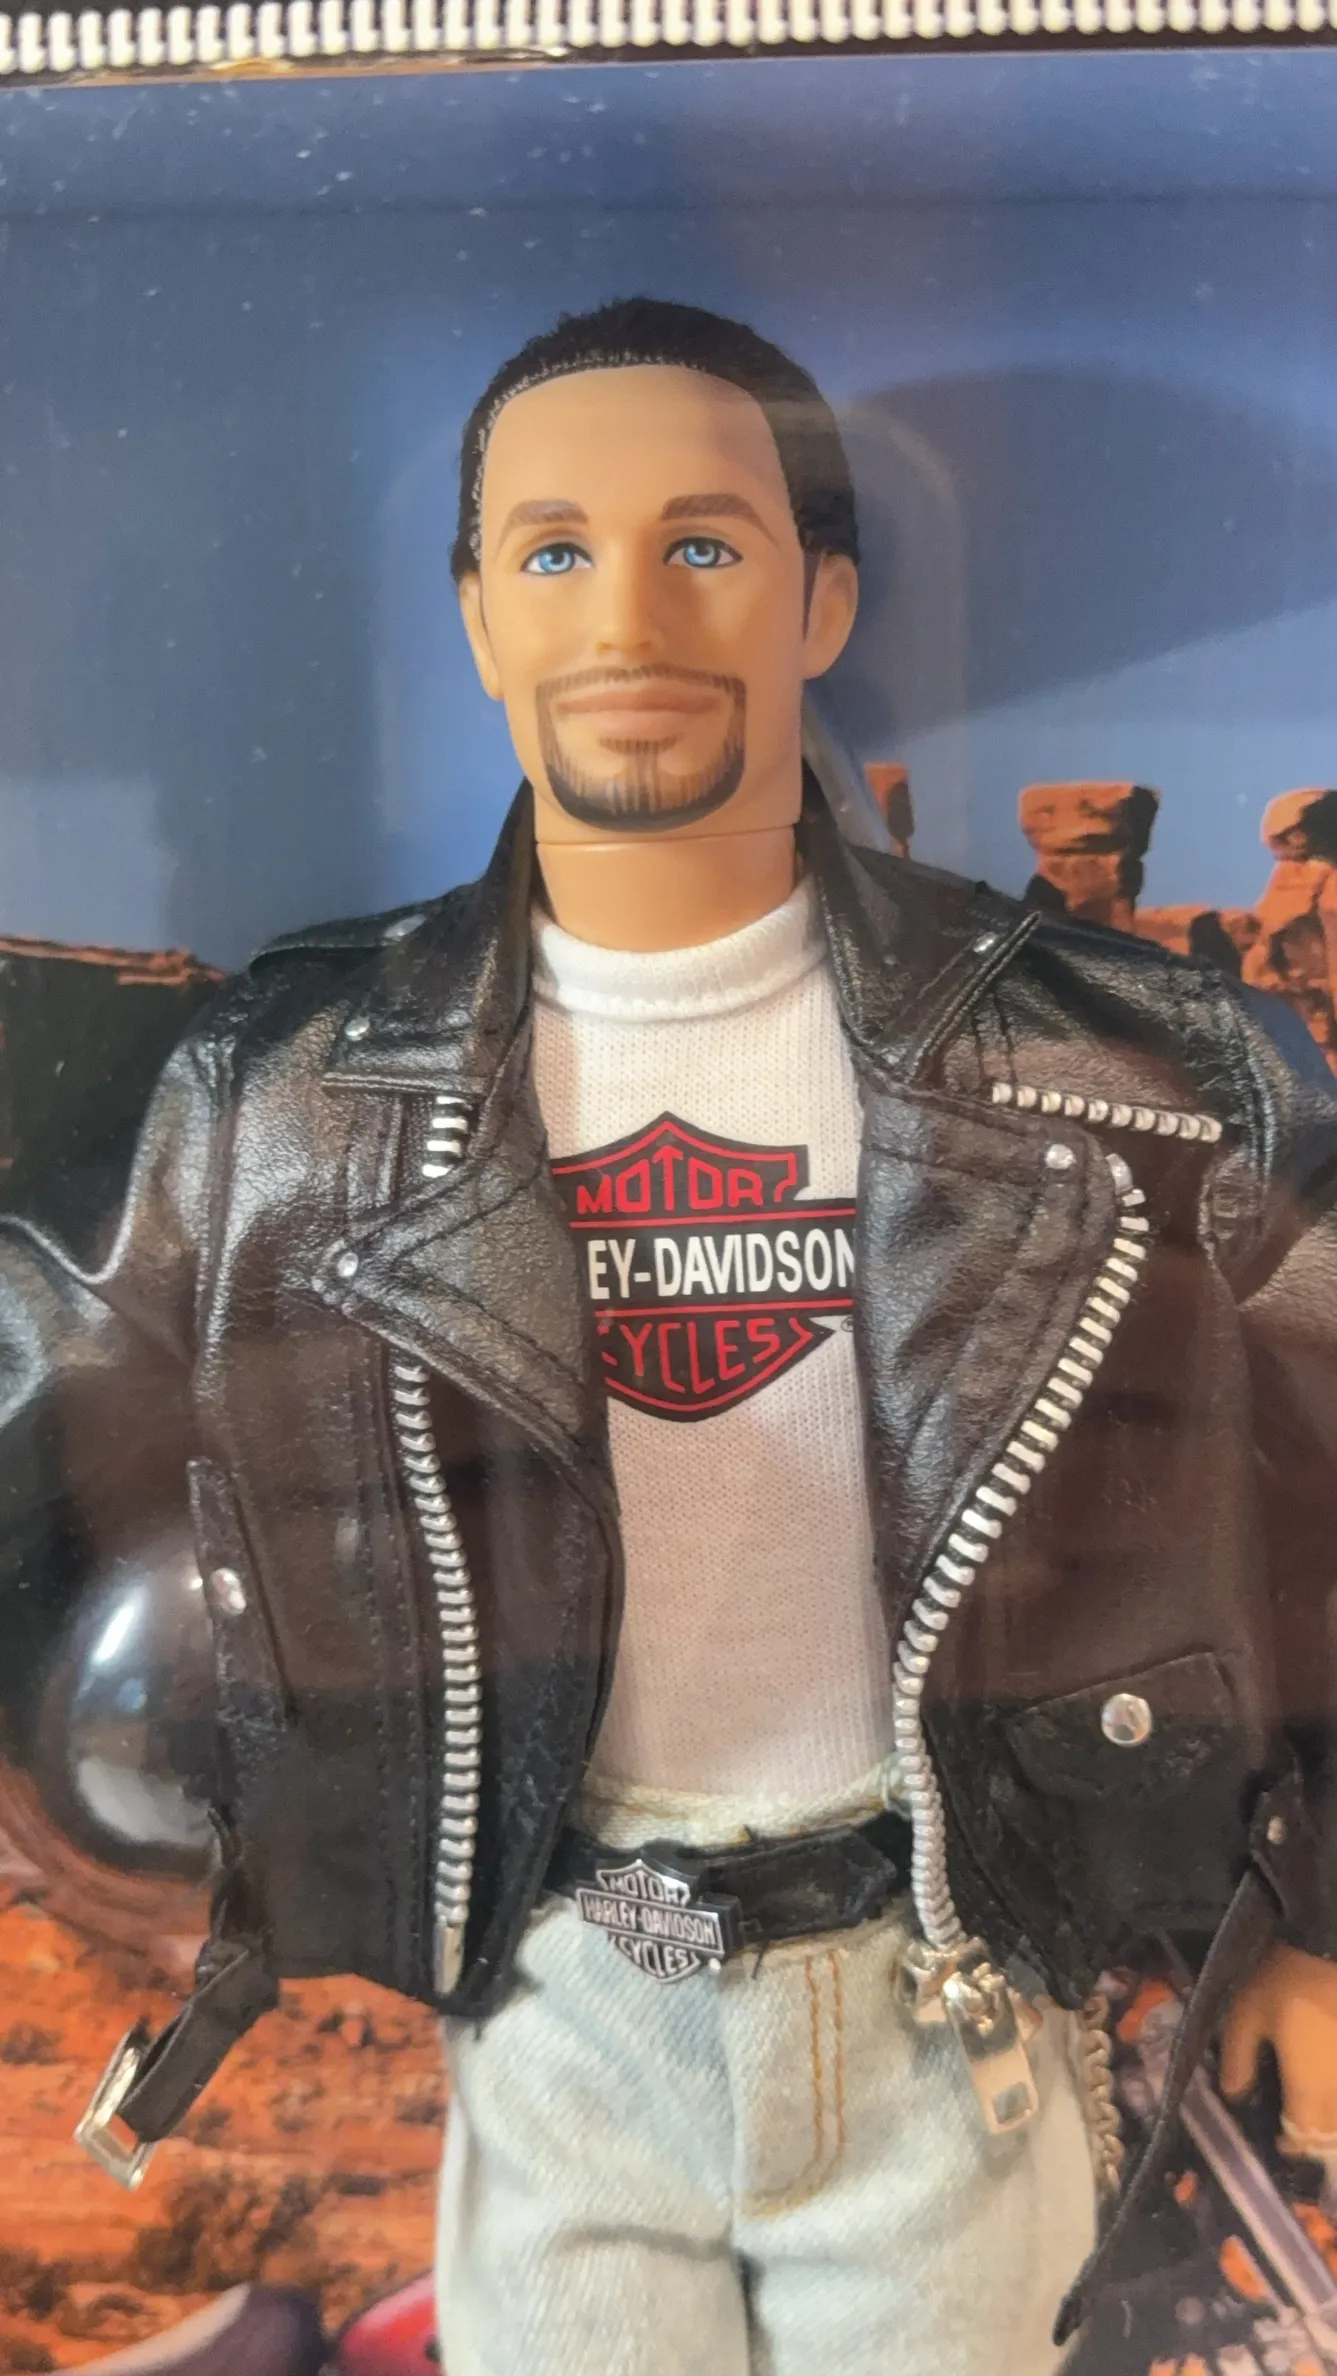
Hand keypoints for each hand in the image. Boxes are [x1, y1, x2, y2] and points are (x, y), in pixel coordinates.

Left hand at [1220, 1942, 1336, 2151]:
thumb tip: (1233, 2095)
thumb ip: (1237, 2059)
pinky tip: (1327, 2077)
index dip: (1291, 2144)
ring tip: (1316, 2106)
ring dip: (1333, 2119)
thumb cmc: (1284, 1979)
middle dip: (1316, 2138)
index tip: (1279, 2140)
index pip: (1304, 2136)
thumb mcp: (1245, 2015)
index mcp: (1310, 2087)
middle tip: (1297, 2126)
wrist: (1329, 1942)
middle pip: (1333, 2134)